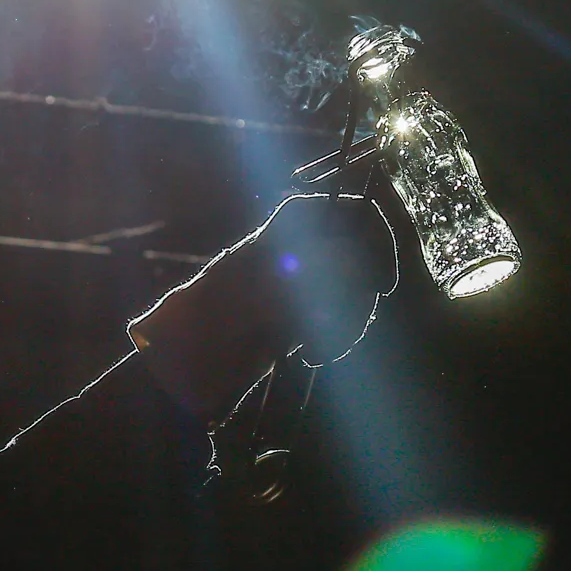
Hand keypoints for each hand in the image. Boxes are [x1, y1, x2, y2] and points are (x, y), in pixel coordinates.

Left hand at [127, 192, 398, 421]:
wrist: (188, 352)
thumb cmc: (221, 310)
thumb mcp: (272, 285)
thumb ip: (318, 269)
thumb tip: (362, 263)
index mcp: (294, 222)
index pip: (358, 213)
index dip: (380, 243)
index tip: (382, 286)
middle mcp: (306, 243)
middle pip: (364, 258)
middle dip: (359, 297)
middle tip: (345, 329)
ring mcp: (308, 278)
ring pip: (355, 293)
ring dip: (347, 324)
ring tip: (316, 352)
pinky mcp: (305, 312)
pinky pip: (340, 319)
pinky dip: (335, 338)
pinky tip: (311, 356)